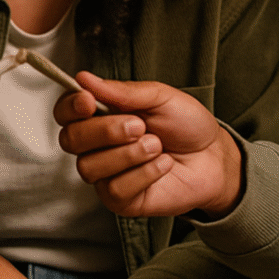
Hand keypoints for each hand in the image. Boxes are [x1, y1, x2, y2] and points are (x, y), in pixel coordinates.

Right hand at [55, 73, 242, 217]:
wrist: (214, 156)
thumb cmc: (186, 124)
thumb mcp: (159, 96)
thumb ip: (121, 91)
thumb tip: (84, 78)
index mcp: (100, 115)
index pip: (65, 112)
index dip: (70, 107)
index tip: (89, 102)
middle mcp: (96, 146)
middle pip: (71, 140)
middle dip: (105, 131)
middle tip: (140, 126)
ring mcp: (105, 174)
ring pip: (90, 167)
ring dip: (129, 154)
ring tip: (157, 145)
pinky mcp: (120, 200)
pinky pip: (115, 189)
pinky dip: (144, 174)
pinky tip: (162, 165)